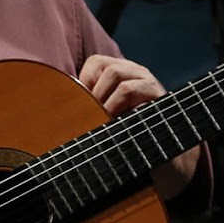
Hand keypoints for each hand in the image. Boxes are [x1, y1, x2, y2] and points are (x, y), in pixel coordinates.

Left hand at [79, 54, 200, 197]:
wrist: (166, 160)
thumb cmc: (128, 136)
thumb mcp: (107, 115)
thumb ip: (90, 104)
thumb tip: (57, 105)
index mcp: (124, 73)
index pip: (97, 62)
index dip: (85, 81)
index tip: (83, 104)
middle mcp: (139, 75)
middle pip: (110, 70)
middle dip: (95, 95)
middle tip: (94, 117)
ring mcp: (152, 87)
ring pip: (122, 84)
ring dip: (108, 106)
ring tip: (106, 124)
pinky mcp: (160, 104)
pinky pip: (136, 101)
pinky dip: (122, 115)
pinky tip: (119, 129)